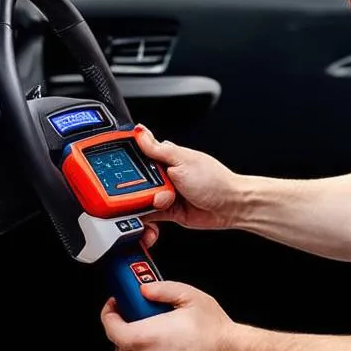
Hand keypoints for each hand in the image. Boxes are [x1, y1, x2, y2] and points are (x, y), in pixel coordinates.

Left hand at [100, 282, 244, 350]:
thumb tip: (144, 290)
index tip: (114, 308)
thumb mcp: (188, 296)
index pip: (112, 330)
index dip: (109, 316)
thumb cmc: (214, 331)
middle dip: (123, 332)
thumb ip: (161, 289)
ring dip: (134, 350)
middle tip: (134, 320)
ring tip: (151, 337)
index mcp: (148, 337)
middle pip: (119, 347)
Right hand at [134, 126, 242, 249]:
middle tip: (153, 192)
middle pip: (136, 181)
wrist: (230, 206)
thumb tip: (139, 130)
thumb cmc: (213, 180)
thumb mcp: (182, 160)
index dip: (127, 165)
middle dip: (139, 190)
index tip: (120, 174)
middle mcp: (163, 174)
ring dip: (144, 205)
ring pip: (140, 199)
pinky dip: (145, 220)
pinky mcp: (166, 211)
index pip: (138, 156)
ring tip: (160, 205)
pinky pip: (148, 215)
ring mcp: (164, 193)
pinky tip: (149, 220)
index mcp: (166, 156)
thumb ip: (156, 149)